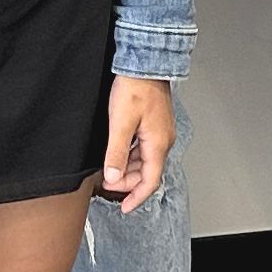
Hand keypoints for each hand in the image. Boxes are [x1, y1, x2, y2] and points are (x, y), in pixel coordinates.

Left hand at [100, 76, 175, 207]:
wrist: (145, 63)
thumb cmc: (136, 87)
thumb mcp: (120, 123)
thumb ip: (116, 152)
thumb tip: (113, 177)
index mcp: (158, 144)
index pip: (150, 181)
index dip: (137, 197)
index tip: (125, 207)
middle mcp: (163, 140)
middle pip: (147, 172)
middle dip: (128, 182)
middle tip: (109, 184)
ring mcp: (160, 132)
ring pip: (144, 159)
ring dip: (128, 168)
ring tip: (111, 169)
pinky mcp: (155, 124)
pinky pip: (144, 147)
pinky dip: (131, 155)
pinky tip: (118, 151)